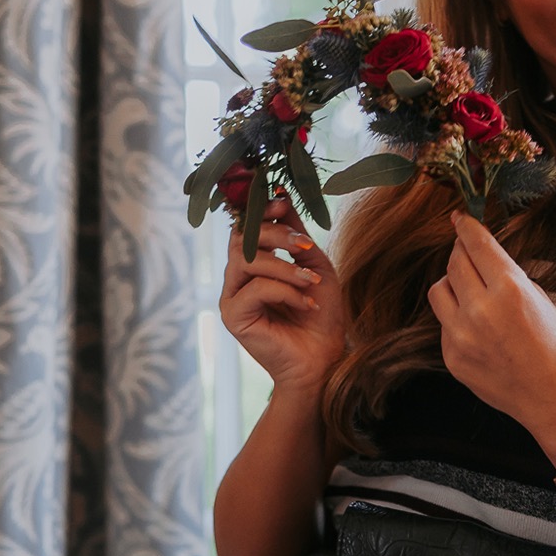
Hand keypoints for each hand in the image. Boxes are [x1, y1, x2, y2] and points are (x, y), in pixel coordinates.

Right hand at [219, 196, 344, 396]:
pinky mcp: (233, 317)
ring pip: (247, 260)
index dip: (260, 211)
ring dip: (285, 266)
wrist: (323, 359)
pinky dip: (286, 291)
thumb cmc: (320, 315)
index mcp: (252, 265)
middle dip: (275, 234)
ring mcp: (231, 297)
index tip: (283, 203)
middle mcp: (236, 279)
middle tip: (305, 245)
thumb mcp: (314, 265)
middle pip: (242, 238)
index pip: (245, 228)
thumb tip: (281, 195)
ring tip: (312, 281)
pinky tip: (305, 305)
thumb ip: (296, 234)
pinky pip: (255, 289)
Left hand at [427, 214, 555, 465]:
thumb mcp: (539, 298)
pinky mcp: (452, 357)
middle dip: (461, 252)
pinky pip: (443, 324)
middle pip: (454, 262)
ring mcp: (461, 335)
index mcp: (509, 289)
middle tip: (468, 252)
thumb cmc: (555, 346)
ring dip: (453, 283)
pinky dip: (456, 318)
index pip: (477, 245)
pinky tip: (477, 328)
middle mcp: (480, 310)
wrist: (552, 395)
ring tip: (471, 291)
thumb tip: (485, 258)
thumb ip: (509, 276)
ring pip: (439, 290)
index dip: (466, 226)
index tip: (459, 217)